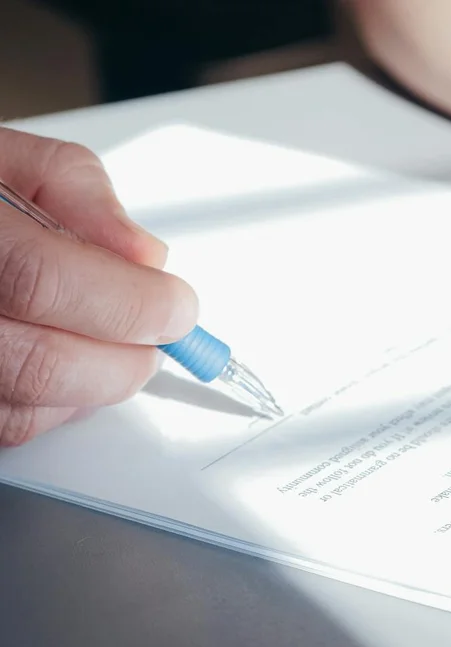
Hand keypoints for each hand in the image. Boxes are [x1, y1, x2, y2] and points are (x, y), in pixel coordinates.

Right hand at [0, 128, 196, 444]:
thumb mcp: (8, 160)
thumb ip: (81, 194)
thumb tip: (145, 255)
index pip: (44, 281)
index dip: (128, 302)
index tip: (178, 307)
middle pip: (39, 363)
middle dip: (124, 359)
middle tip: (161, 337)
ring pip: (23, 410)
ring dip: (95, 388)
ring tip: (117, 348)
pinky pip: (5, 427)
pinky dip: (55, 407)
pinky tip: (70, 368)